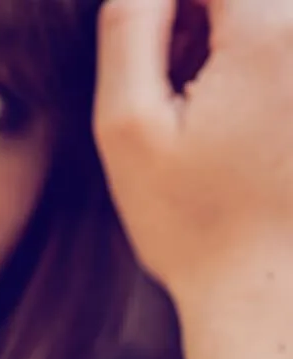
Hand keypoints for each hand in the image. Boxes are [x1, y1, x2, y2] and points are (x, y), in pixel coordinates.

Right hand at [95, 0, 292, 326]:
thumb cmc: (190, 221)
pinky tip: (232, 123)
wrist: (261, 286)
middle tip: (174, 93)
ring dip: (223, 48)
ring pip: (262, 20)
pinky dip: (248, 73)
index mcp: (270, 29)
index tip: (151, 61)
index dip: (165, 9)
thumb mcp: (126, 127)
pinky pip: (277, 52)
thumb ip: (128, 28)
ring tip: (203, 113)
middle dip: (195, 26)